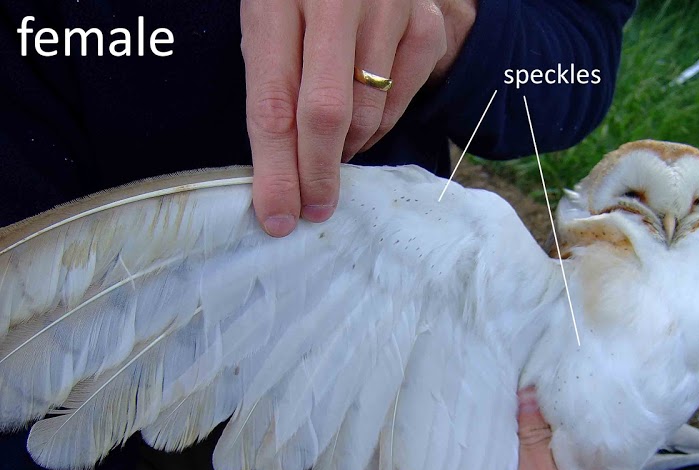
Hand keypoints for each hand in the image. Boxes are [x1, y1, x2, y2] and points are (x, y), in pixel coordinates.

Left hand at [241, 0, 475, 236]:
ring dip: (346, 148)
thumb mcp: (267, 18)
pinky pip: (402, 99)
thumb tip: (277, 173)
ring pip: (369, 112)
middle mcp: (338, 2)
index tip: (277, 214)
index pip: (274, 101)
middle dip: (317, 173)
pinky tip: (361, 120)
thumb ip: (269, 82)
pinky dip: (380, 124)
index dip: (275, 167)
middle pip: (327, 114)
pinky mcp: (426, 24)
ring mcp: (390, 10)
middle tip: (313, 209)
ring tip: (329, 151)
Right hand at [483, 389, 625, 469]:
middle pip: (563, 441)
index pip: (597, 422)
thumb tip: (531, 394)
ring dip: (514, 469)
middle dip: (532, 435)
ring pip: (540, 464)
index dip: (571, 398)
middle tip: (511, 414)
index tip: (546, 373)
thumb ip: (534, 444)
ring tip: (500, 467)